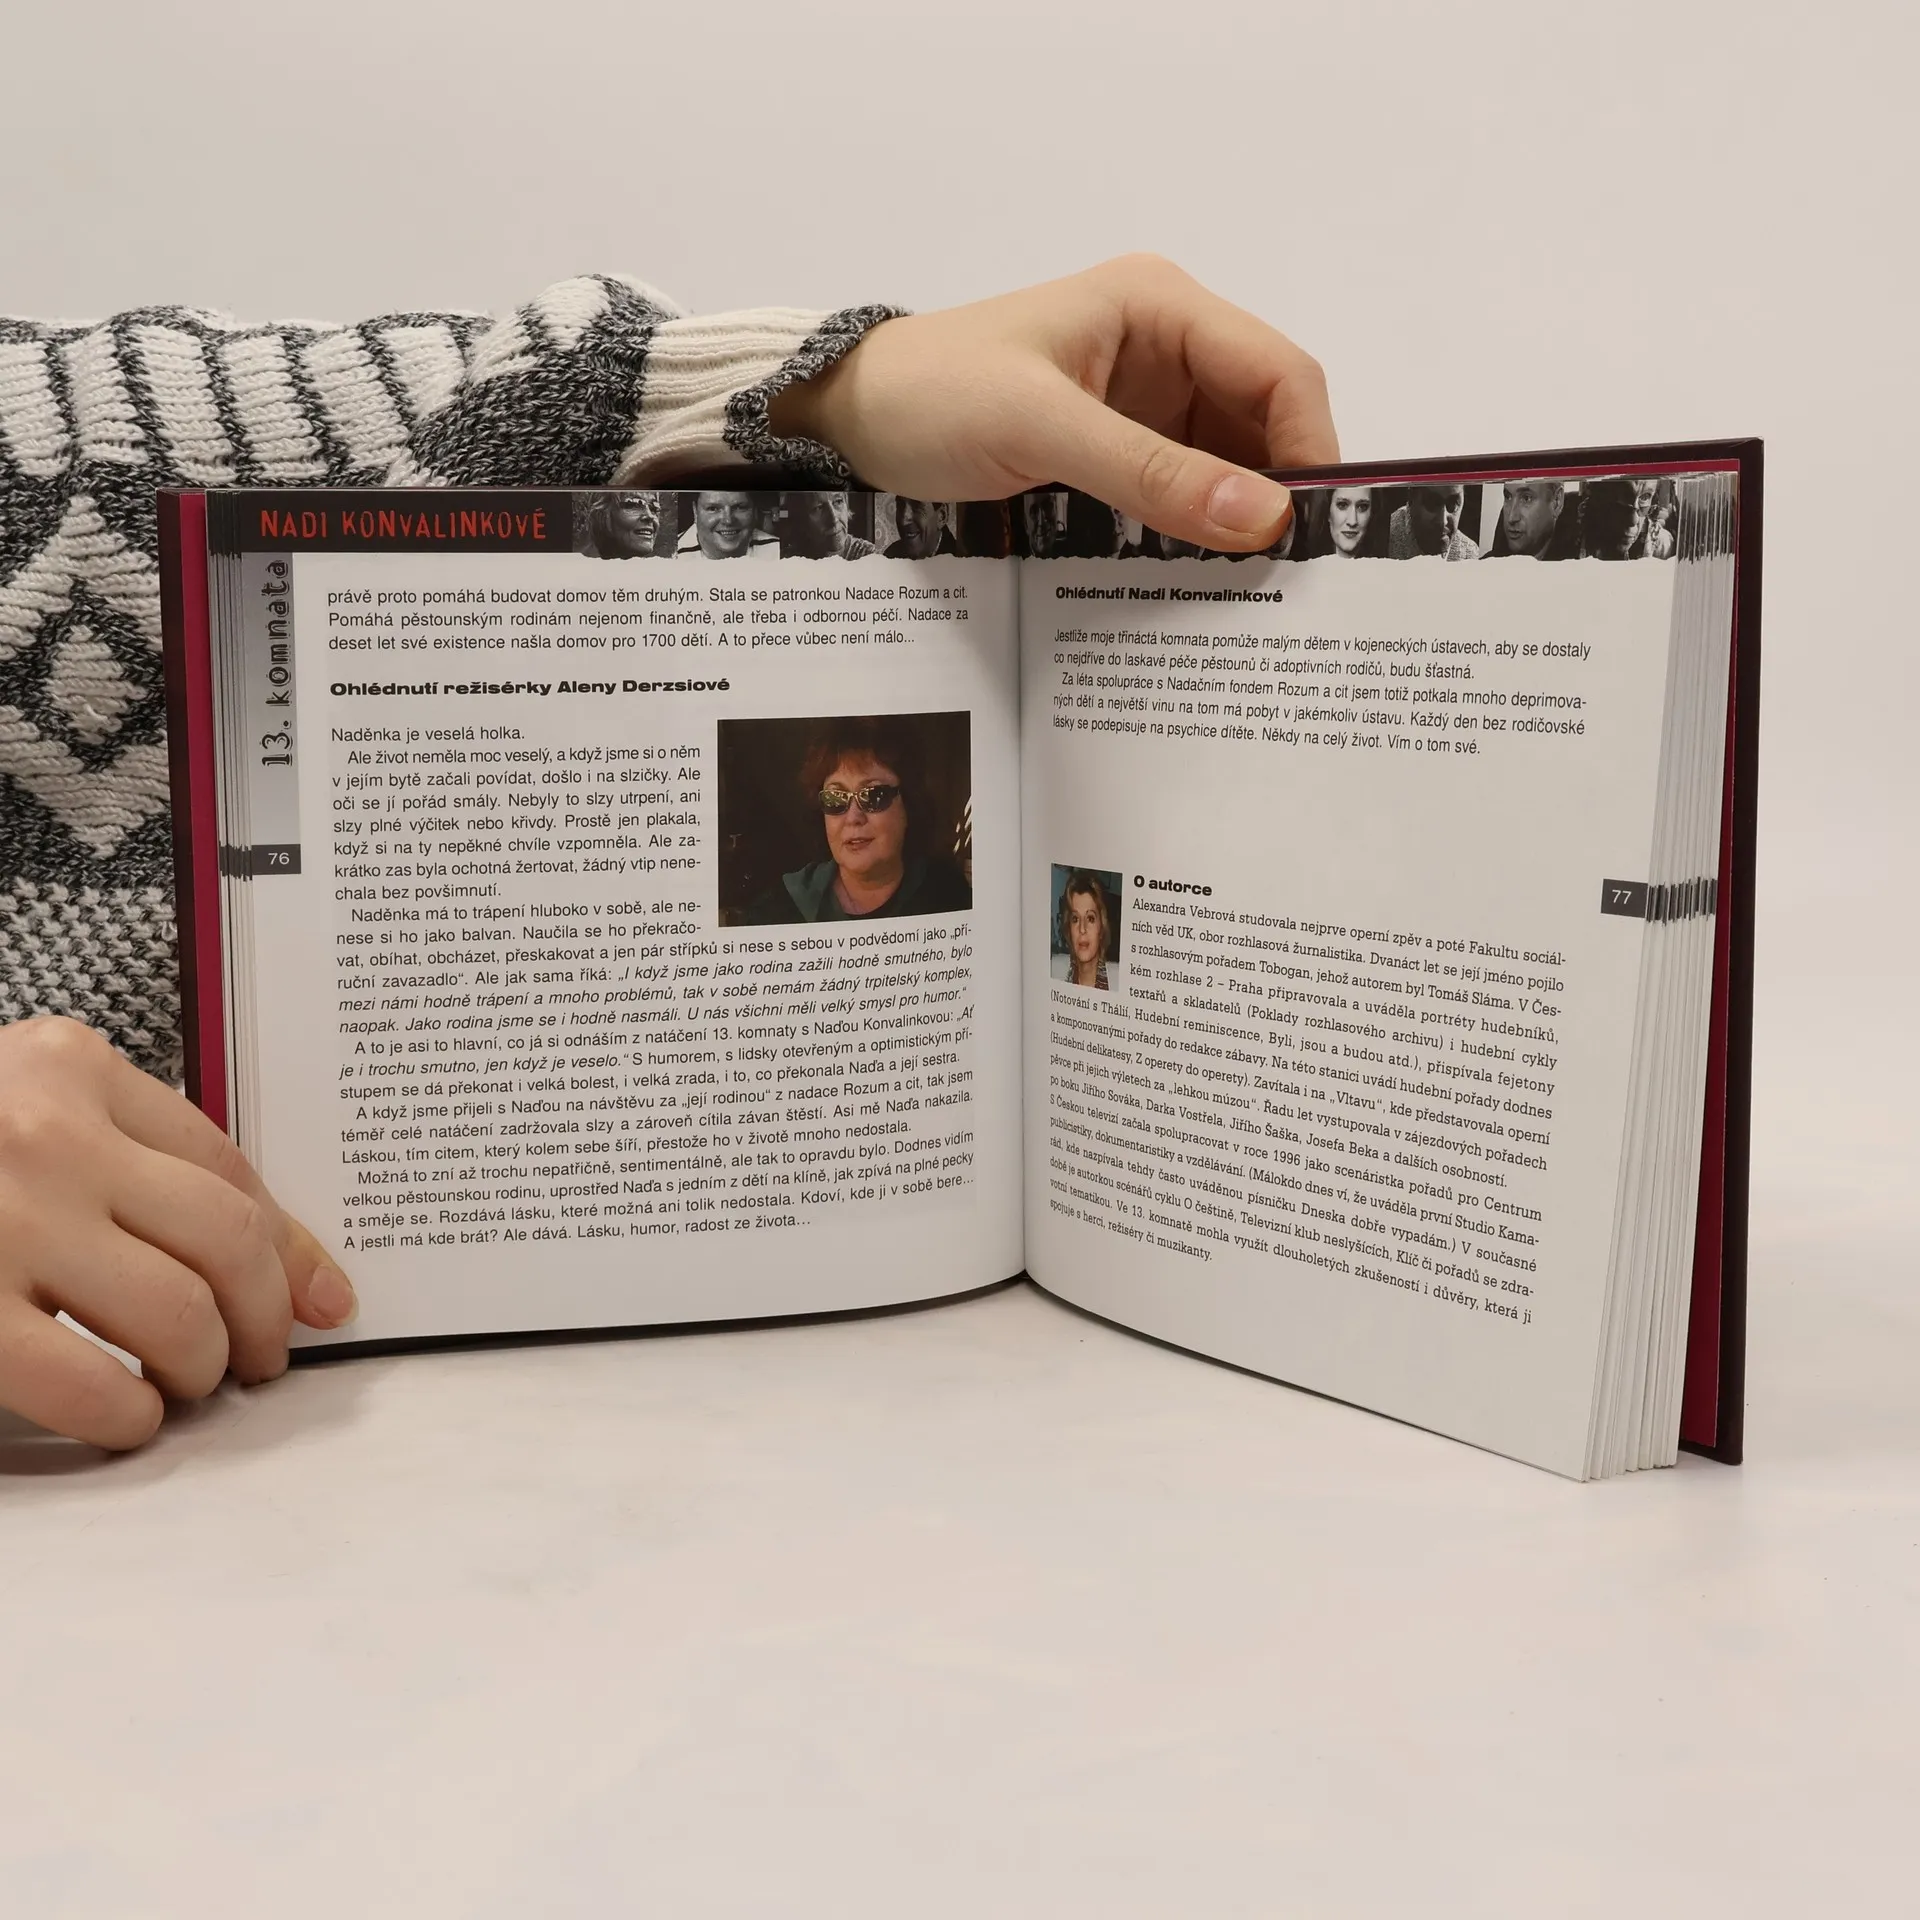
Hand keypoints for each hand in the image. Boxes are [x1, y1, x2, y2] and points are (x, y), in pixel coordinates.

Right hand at [0, 1017, 354, 1448]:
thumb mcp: (25, 1109)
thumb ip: (133, 1159)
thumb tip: (298, 1272)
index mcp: (69, 1066)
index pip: (228, 1167)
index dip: (289, 1250)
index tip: (319, 1303)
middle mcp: (42, 1131)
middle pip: (224, 1240)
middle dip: (263, 1319)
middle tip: (257, 1363)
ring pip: (176, 1314)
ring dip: (201, 1370)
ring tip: (182, 1388)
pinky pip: (87, 1383)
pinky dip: (128, 1417)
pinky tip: (123, 1420)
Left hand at [774, 254, 1337, 550]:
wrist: (847, 419)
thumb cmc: (930, 396)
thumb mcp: (1038, 428)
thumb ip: (1150, 472)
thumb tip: (1262, 517)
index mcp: (1160, 308)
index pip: (1279, 373)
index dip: (1309, 451)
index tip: (1310, 537)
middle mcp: (1166, 350)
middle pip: (1264, 426)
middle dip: (1278, 499)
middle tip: (1287, 585)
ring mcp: (1143, 407)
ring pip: (1228, 471)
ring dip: (1236, 528)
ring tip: (1246, 596)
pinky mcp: (1116, 456)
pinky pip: (1179, 499)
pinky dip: (1192, 539)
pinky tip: (1194, 585)